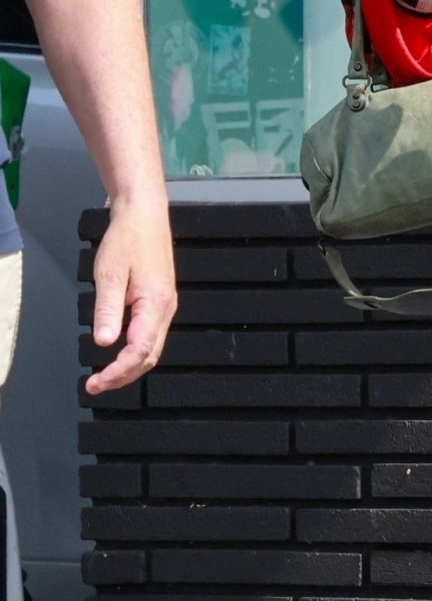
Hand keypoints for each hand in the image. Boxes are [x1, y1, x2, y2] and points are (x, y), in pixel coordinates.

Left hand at [84, 200, 177, 395]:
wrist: (145, 214)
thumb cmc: (129, 238)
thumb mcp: (110, 273)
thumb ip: (108, 310)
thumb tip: (104, 342)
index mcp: (156, 304)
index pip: (139, 351)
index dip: (118, 372)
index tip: (97, 382)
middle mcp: (166, 309)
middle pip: (149, 357)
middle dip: (123, 376)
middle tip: (96, 385)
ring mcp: (165, 307)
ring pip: (151, 349)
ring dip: (129, 366)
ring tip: (104, 375)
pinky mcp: (160, 302)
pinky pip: (150, 336)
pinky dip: (134, 352)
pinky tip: (118, 353)